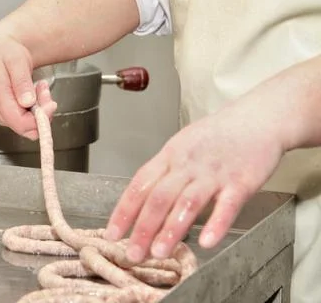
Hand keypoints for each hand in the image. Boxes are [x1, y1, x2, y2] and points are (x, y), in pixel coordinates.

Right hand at [0, 30, 56, 139]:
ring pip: (29, 126)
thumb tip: (27, 102)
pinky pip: (28, 120)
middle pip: (26, 127)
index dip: (40, 119)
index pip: (20, 122)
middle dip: (43, 112)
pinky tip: (36, 91)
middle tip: (45, 90)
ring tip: (41, 86)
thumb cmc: (5, 53)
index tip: (51, 104)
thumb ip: (21, 82)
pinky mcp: (8, 115)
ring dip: (41, 108)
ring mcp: (2, 115)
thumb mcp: (16, 60)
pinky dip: (37, 108)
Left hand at [104, 92, 288, 262]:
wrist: (257, 117)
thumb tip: (142, 202)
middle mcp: (187, 165)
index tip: (112, 233)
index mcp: (170, 156)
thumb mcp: (182, 146)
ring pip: (187, 202)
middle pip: (159, 197)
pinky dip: (216, 224)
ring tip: (160, 252)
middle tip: (133, 254)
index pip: (140, 184)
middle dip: (143, 228)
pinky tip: (206, 241)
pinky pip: (227, 205)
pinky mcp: (241, 181)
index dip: (124, 210)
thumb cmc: (217, 135)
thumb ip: (164, 173)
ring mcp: (214, 173)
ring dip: (171, 229)